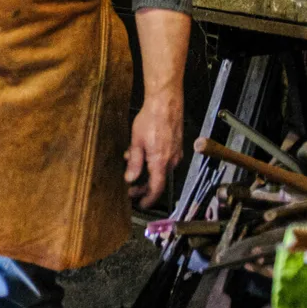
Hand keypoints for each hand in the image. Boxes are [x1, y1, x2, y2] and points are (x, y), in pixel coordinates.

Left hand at [125, 92, 183, 208]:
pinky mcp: (176, 146)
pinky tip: (142, 154)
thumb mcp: (136, 142)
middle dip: (144, 186)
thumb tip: (130, 178)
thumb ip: (134, 163)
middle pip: (158, 180)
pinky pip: (164, 160)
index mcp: (161, 162)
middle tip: (131, 190)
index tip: (141, 204)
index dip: (148, 198)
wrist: (166, 103)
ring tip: (131, 167)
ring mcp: (176, 153)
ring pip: (160, 169)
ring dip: (146, 172)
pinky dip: (153, 162)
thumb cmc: (152, 119)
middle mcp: (171, 160)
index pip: (157, 188)